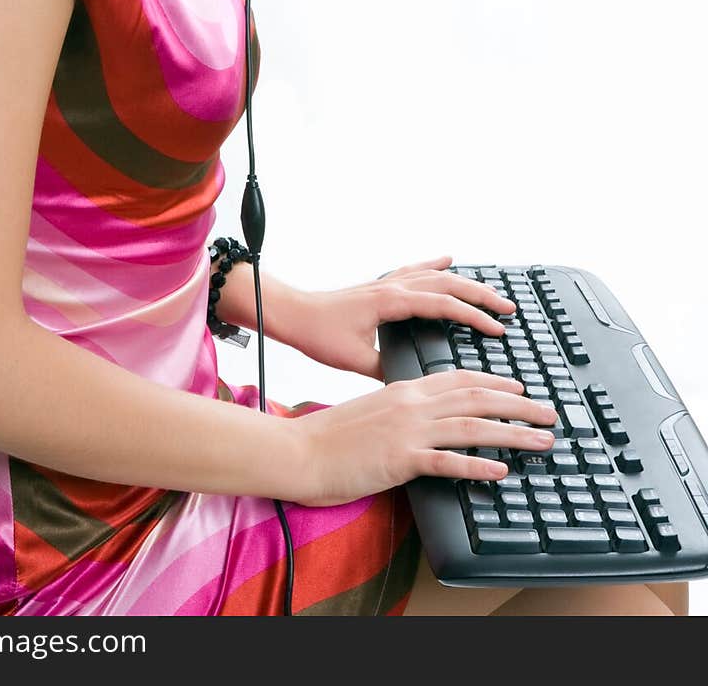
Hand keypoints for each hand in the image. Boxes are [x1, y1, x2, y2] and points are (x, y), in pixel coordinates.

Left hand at [291, 254, 515, 381]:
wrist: (293, 313)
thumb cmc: (318, 334)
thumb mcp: (353, 360)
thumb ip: (384, 369)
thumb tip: (410, 386)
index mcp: (390, 302)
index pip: (443, 305)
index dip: (473, 316)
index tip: (497, 328)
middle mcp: (392, 286)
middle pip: (448, 284)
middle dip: (482, 295)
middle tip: (509, 309)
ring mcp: (387, 282)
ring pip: (436, 274)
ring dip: (466, 282)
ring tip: (491, 291)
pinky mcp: (381, 285)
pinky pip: (416, 268)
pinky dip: (436, 264)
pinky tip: (448, 259)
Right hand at [291, 369, 558, 506]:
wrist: (300, 450)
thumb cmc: (330, 434)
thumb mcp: (371, 410)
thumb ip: (400, 407)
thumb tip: (424, 416)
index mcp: (405, 388)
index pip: (459, 379)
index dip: (495, 382)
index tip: (520, 390)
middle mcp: (412, 404)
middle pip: (477, 398)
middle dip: (520, 405)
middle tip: (549, 413)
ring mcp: (407, 431)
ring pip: (472, 426)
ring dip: (513, 433)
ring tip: (541, 440)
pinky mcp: (400, 459)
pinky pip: (447, 461)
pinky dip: (477, 465)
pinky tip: (500, 471)